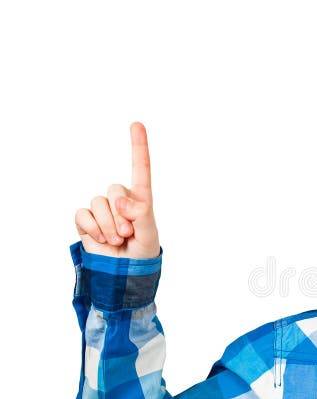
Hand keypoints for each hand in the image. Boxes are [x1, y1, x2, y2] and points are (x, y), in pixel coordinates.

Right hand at [74, 122, 160, 258]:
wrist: (125, 273)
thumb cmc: (142, 251)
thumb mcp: (150, 232)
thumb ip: (140, 212)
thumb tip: (119, 199)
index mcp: (141, 199)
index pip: (141, 169)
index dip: (138, 146)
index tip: (137, 124)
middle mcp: (120, 200)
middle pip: (115, 188)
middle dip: (122, 214)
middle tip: (129, 233)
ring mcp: (102, 209)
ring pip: (99, 203)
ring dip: (109, 225)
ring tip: (117, 240)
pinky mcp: (86, 220)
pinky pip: (84, 215)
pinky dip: (94, 229)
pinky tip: (102, 240)